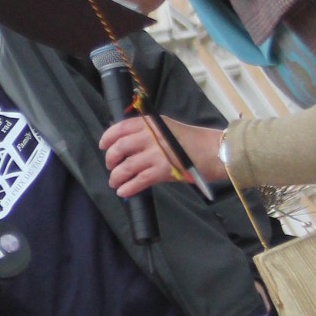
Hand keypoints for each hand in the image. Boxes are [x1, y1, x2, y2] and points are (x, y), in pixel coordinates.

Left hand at [101, 114, 225, 197]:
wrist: (212, 151)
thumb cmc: (190, 141)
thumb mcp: (166, 128)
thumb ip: (147, 132)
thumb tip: (124, 144)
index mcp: (151, 123)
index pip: (121, 127)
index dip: (108, 137)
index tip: (103, 145)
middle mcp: (152, 136)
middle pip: (120, 147)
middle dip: (111, 158)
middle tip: (110, 166)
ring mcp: (157, 153)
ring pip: (127, 165)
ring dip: (117, 176)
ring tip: (114, 182)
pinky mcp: (163, 170)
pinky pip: (139, 180)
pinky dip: (129, 187)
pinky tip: (124, 191)